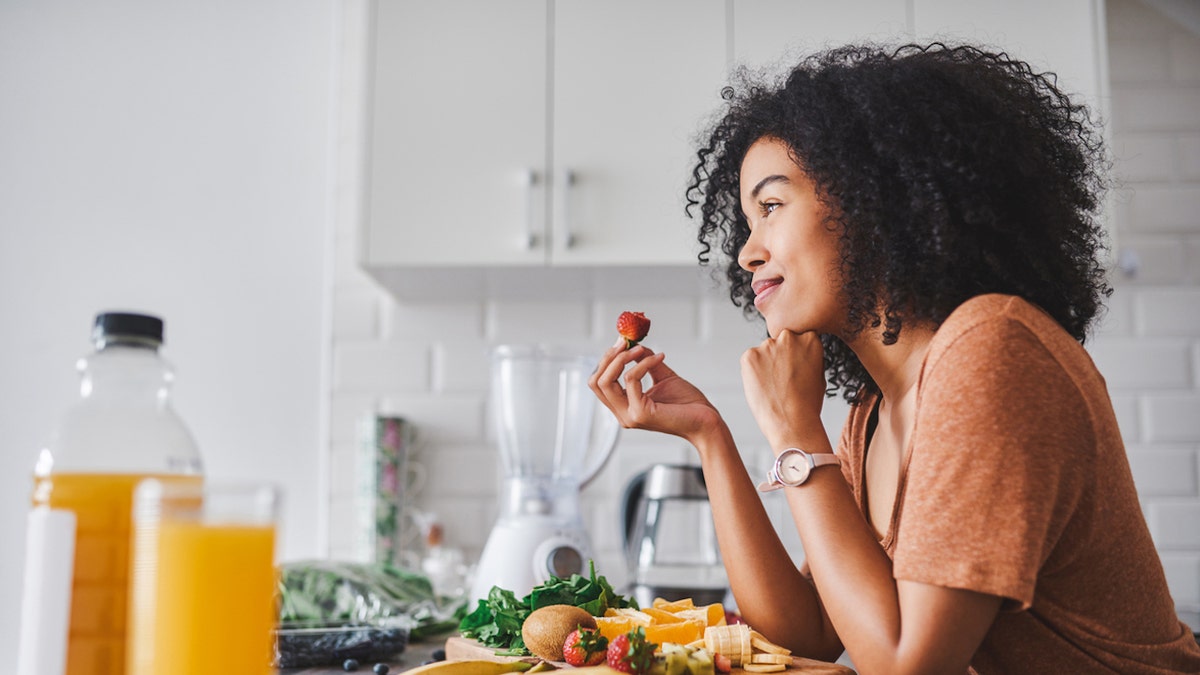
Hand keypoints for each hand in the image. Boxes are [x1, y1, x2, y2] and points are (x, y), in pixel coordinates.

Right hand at [589, 343, 722, 442]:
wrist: (706, 421)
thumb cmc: (687, 404)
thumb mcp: (662, 376)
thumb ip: (645, 362)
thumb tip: (633, 345)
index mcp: (624, 407)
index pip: (598, 383)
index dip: (606, 361)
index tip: (621, 342)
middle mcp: (623, 415)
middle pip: (596, 382)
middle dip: (608, 357)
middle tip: (624, 342)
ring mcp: (630, 416)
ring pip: (606, 381)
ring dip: (622, 358)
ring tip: (639, 348)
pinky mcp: (641, 413)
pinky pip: (631, 379)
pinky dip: (643, 363)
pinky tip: (659, 357)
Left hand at [740, 330, 827, 449]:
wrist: (792, 422)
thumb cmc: (808, 404)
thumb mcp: (818, 374)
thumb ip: (807, 357)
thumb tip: (798, 352)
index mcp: (810, 339)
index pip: (798, 339)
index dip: (795, 356)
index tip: (795, 370)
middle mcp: (788, 337)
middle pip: (780, 343)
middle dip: (780, 357)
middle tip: (783, 380)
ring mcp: (767, 345)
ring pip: (764, 352)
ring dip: (766, 364)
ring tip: (773, 387)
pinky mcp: (749, 356)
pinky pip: (750, 361)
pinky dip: (753, 372)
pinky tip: (763, 387)